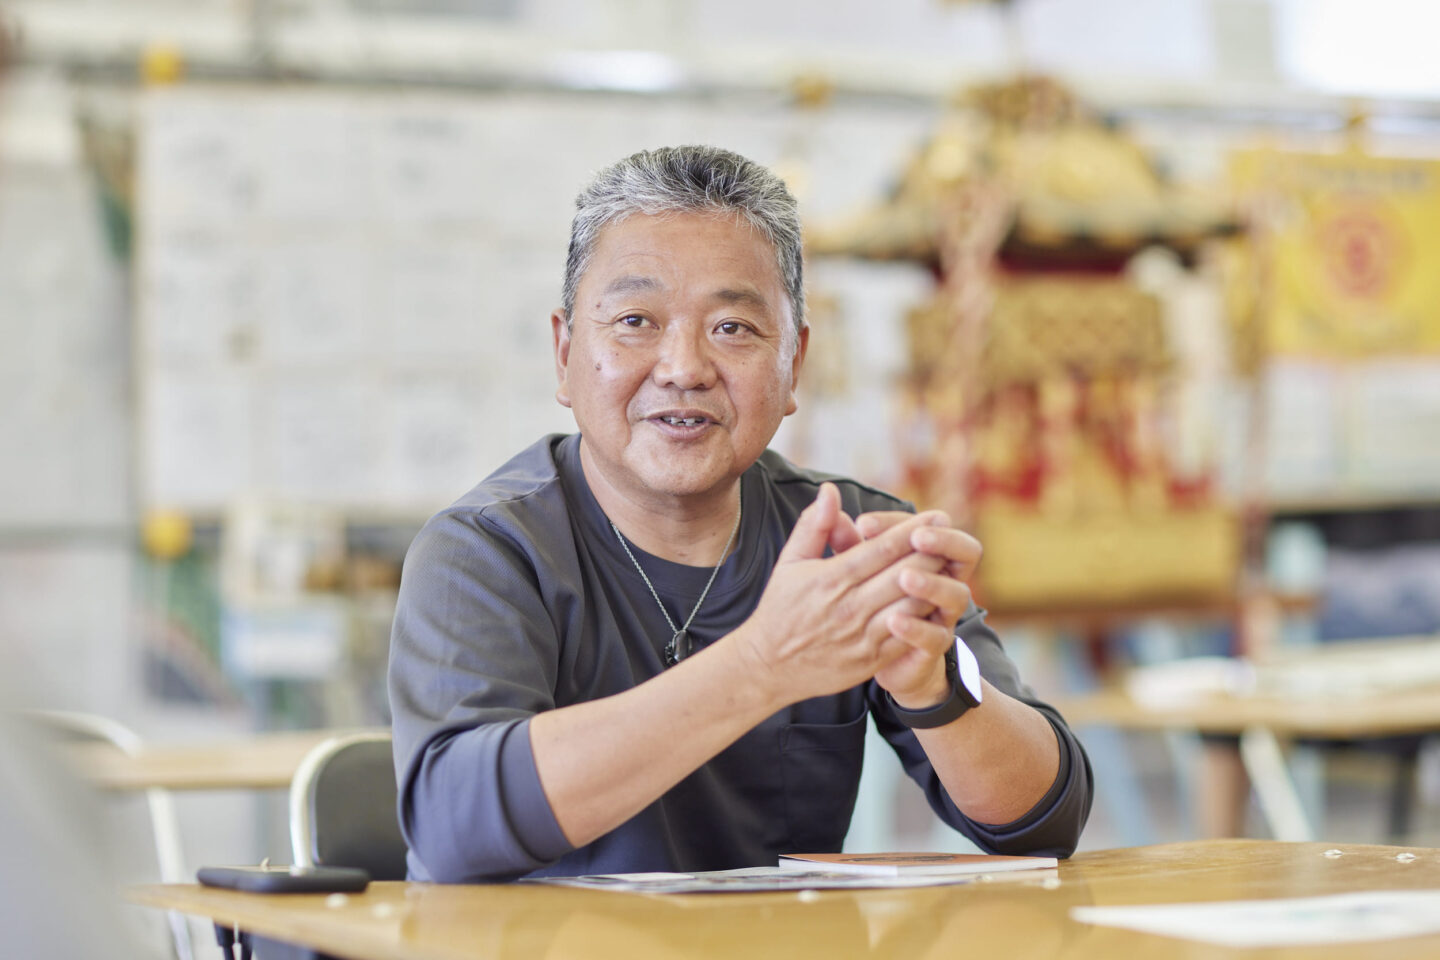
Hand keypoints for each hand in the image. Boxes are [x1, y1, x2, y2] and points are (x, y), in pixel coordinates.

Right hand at [733, 483, 947, 705]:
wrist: (769, 666)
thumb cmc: (781, 608)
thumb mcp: (790, 563)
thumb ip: (813, 526)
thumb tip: (829, 491)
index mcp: (831, 579)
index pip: (883, 549)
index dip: (914, 531)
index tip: (936, 515)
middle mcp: (849, 607)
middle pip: (905, 575)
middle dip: (932, 553)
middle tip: (951, 536)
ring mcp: (862, 637)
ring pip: (912, 605)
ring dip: (933, 585)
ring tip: (948, 567)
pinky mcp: (870, 661)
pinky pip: (908, 637)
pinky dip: (925, 619)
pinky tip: (936, 603)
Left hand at [852, 511, 982, 706]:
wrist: (864, 653)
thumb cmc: (856, 595)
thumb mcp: (845, 563)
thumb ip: (840, 534)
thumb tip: (828, 496)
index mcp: (924, 552)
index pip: (927, 525)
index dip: (898, 522)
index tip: (863, 525)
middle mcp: (942, 579)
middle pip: (961, 551)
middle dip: (939, 542)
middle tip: (915, 537)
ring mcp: (941, 613)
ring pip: (957, 594)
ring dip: (933, 584)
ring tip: (905, 577)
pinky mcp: (932, 645)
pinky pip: (935, 636)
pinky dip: (917, 628)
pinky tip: (894, 621)